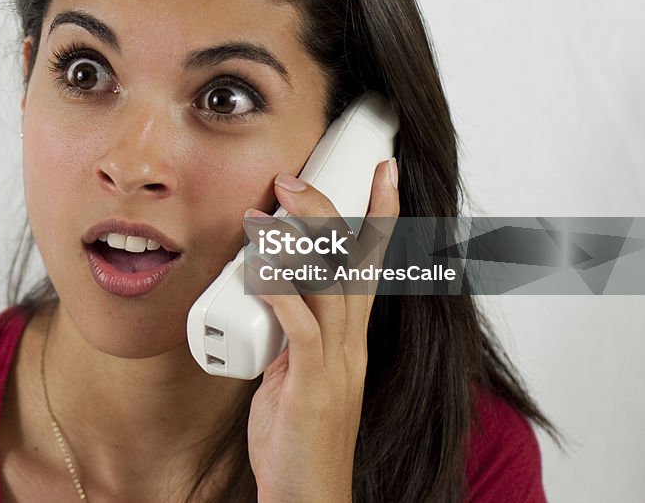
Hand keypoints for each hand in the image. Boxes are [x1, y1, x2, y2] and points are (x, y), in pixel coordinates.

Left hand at [246, 158, 398, 502]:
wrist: (308, 498)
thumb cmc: (297, 440)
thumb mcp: (292, 374)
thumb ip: (289, 332)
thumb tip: (270, 294)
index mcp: (348, 340)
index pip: (369, 265)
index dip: (379, 217)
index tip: (382, 174)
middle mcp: (350, 346)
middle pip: (350, 264)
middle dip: (328, 212)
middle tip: (295, 178)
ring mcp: (336, 366)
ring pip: (328, 288)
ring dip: (297, 243)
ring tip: (267, 209)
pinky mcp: (313, 387)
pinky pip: (301, 329)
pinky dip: (282, 293)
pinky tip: (261, 268)